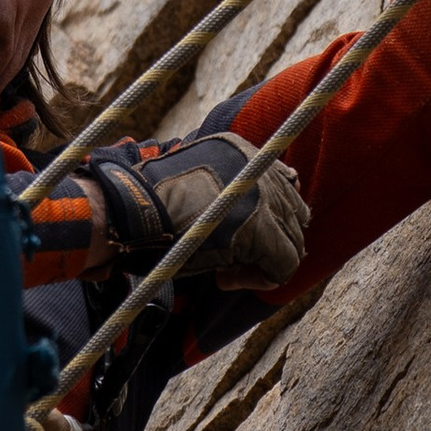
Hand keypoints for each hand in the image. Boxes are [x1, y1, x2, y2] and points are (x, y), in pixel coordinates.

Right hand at [91, 132, 309, 291]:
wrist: (134, 210)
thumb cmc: (150, 201)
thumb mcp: (192, 179)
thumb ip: (222, 186)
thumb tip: (243, 216)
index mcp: (245, 150)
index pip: (284, 185)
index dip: (266, 218)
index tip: (233, 236)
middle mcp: (262, 168)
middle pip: (295, 214)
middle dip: (271, 241)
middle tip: (234, 259)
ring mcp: (266, 198)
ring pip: (294, 242)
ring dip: (264, 262)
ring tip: (225, 271)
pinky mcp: (262, 231)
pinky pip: (284, 266)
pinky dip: (260, 280)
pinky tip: (224, 280)